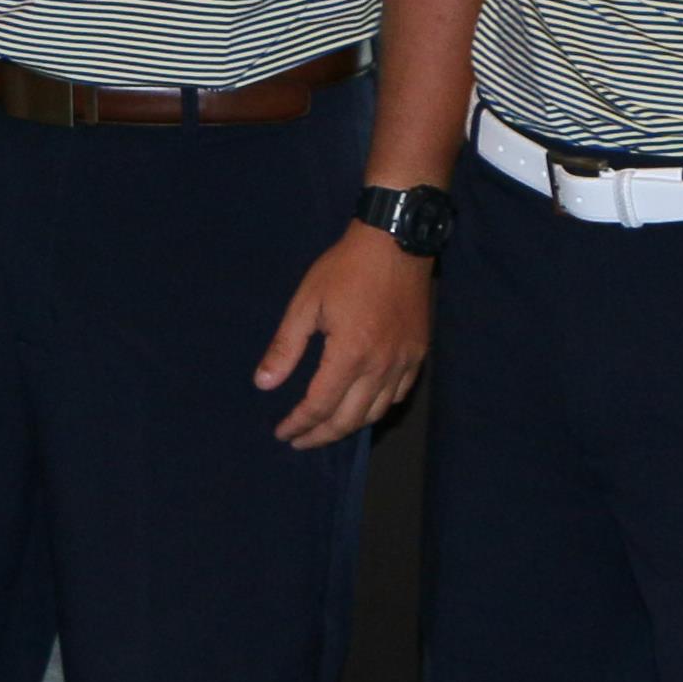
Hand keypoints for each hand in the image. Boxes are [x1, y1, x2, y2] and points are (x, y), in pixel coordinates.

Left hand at [253, 223, 433, 446]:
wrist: (396, 241)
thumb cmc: (346, 268)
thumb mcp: (306, 302)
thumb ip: (285, 347)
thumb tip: (264, 384)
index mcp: (350, 354)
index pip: (320, 406)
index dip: (299, 424)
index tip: (283, 433)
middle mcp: (381, 366)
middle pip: (349, 419)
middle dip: (321, 435)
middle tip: (300, 440)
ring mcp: (404, 362)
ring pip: (376, 412)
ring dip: (349, 427)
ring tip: (326, 429)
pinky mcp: (418, 353)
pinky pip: (398, 395)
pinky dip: (377, 408)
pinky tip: (362, 406)